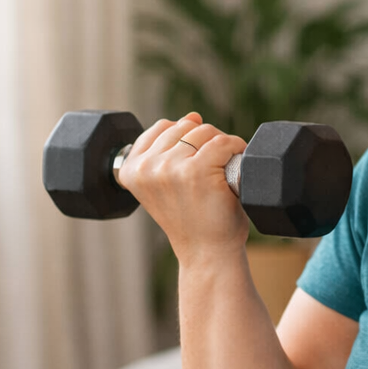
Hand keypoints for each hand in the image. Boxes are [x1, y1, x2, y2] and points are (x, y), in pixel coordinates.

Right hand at [115, 113, 249, 263]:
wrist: (207, 253)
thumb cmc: (193, 219)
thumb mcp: (169, 182)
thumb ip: (172, 148)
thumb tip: (192, 116)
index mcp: (130, 170)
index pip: (163, 127)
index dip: (186, 139)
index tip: (195, 162)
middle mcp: (146, 168)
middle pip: (186, 126)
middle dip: (206, 141)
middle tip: (214, 168)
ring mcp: (169, 169)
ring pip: (205, 131)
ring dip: (222, 144)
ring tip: (223, 169)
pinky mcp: (195, 171)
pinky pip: (223, 142)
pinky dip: (236, 148)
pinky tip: (235, 165)